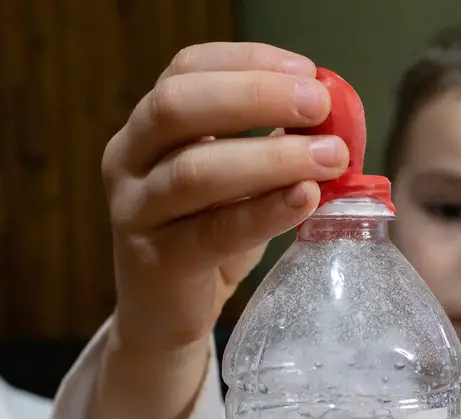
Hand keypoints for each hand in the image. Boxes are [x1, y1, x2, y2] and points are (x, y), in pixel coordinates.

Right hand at [102, 42, 349, 350]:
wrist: (164, 315)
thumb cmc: (207, 235)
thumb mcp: (237, 181)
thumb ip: (269, 145)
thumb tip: (332, 117)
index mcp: (148, 125)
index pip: (187, 69)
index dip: (248, 61)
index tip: (308, 71)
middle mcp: (128, 158)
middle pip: (179, 105)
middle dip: (256, 96)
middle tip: (319, 106)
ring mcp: (135, 210)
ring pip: (195, 170)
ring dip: (271, 158)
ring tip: (329, 158)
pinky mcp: (155, 262)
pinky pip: (212, 231)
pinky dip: (264, 213)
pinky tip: (306, 199)